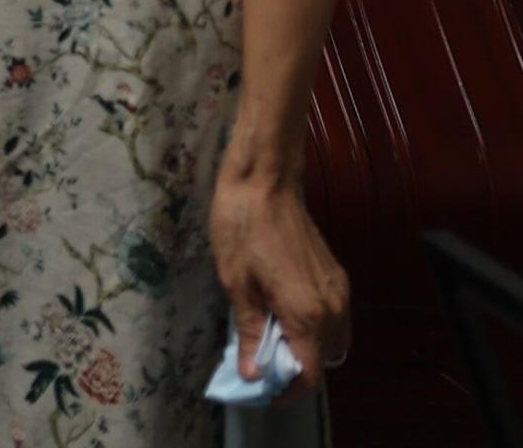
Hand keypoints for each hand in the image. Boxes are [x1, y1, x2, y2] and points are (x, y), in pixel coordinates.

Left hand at [212, 165, 349, 386]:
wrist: (265, 183)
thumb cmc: (242, 229)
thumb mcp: (236, 285)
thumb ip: (250, 333)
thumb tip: (252, 373)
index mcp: (308, 314)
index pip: (312, 374)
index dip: (290, 392)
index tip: (265, 392)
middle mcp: (333, 308)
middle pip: (326, 361)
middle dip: (297, 370)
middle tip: (262, 365)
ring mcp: (339, 291)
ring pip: (335, 341)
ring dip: (309, 349)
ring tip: (271, 342)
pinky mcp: (337, 276)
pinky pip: (335, 318)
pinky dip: (316, 329)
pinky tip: (285, 317)